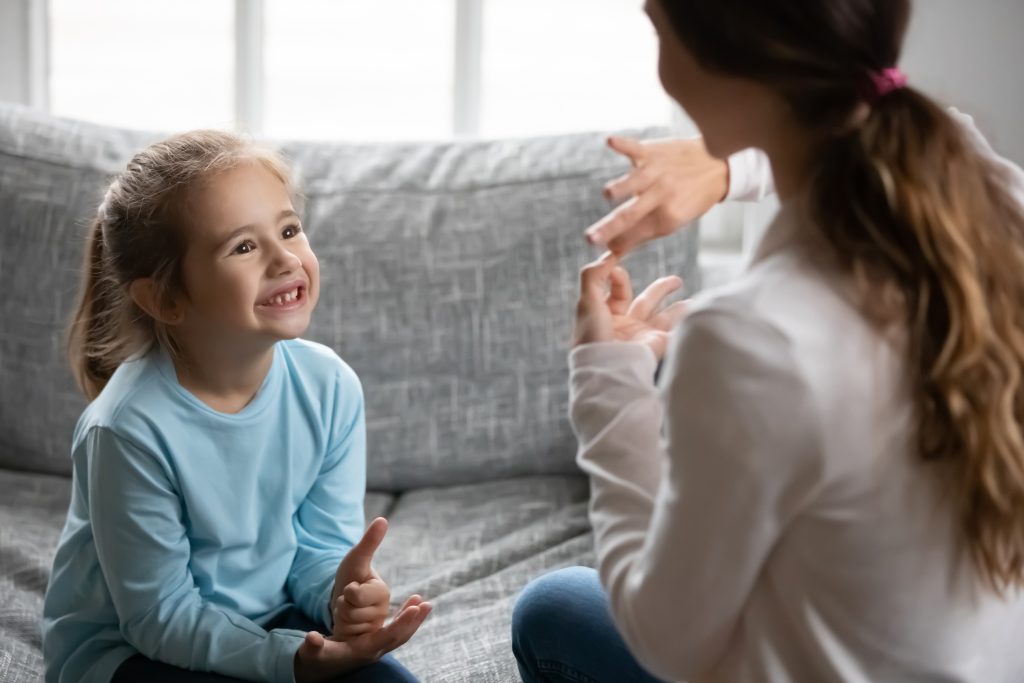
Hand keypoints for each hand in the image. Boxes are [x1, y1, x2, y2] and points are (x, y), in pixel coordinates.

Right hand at [294, 595, 430, 682]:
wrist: (318, 669)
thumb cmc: (315, 659)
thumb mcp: (311, 653)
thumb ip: (312, 646)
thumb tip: (311, 638)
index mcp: (363, 651)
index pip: (387, 637)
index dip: (402, 624)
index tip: (415, 609)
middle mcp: (374, 651)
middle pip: (400, 637)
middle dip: (414, 621)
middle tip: (427, 604)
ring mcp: (377, 648)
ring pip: (400, 634)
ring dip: (413, 620)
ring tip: (424, 603)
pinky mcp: (376, 643)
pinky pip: (395, 631)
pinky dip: (404, 619)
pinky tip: (412, 607)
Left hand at [330, 518, 391, 640]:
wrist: (344, 599)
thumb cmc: (351, 577)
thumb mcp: (355, 559)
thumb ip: (369, 541)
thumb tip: (383, 518)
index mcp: (382, 592)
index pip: (354, 594)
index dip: (347, 590)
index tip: (353, 587)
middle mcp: (383, 612)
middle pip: (349, 612)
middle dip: (342, 605)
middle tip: (349, 600)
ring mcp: (375, 628)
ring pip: (347, 626)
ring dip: (342, 618)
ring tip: (350, 612)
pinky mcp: (367, 642)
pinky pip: (345, 638)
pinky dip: (342, 630)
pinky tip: (349, 626)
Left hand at [574, 252, 687, 358]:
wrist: (605, 365)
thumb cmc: (592, 334)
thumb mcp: (586, 300)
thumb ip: (593, 274)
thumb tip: (609, 256)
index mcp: (605, 315)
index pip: (618, 291)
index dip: (619, 278)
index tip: (618, 268)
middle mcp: (625, 325)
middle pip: (647, 301)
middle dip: (661, 289)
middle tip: (677, 280)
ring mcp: (642, 335)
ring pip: (665, 316)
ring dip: (680, 308)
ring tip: (693, 301)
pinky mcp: (657, 344)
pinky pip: (676, 331)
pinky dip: (688, 322)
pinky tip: (700, 313)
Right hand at [585, 136, 728, 254]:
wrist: (718, 165)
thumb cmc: (691, 198)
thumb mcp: (674, 221)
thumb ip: (642, 234)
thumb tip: (613, 249)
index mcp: (668, 217)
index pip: (635, 232)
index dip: (616, 240)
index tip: (598, 247)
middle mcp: (662, 195)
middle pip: (630, 214)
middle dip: (610, 227)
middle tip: (590, 238)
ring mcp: (658, 171)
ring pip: (635, 181)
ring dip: (622, 187)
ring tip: (608, 194)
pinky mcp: (653, 151)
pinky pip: (636, 148)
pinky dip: (623, 145)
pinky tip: (610, 141)